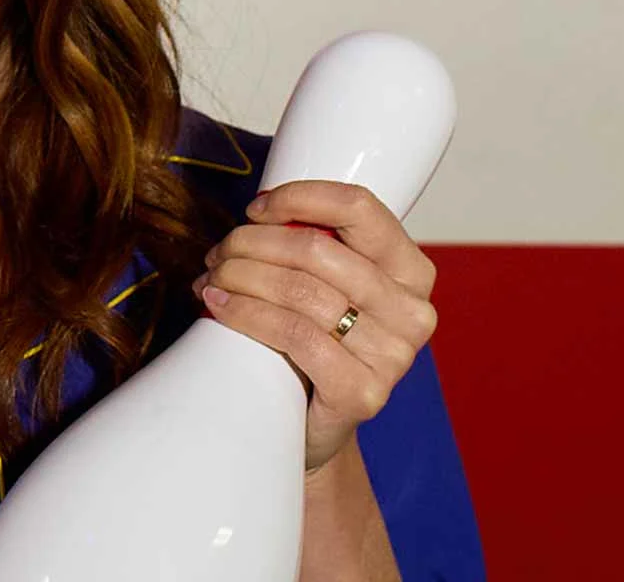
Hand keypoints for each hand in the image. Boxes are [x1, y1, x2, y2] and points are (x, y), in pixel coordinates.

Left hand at [189, 181, 438, 472]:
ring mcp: (394, 356)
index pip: (359, 207)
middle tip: (217, 254)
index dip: (299, 197)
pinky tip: (217, 305)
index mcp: (411, 271)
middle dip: (252, 243)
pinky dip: (244, 313)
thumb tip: (257, 213)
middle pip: (316, 250)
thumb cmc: (313, 343)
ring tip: (209, 278)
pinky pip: (292, 335)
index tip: (255, 208)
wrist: (311, 425)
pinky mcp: (363, 392)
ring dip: (239, 276)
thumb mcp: (325, 286)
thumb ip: (312, 247)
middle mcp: (413, 311)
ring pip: (299, 291)